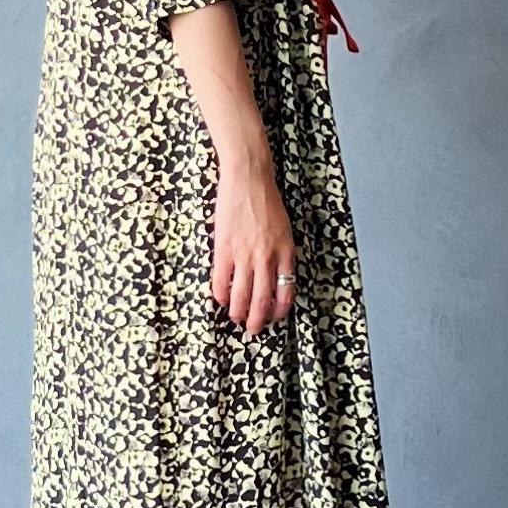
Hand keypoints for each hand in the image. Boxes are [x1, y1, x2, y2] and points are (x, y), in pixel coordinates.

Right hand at [210, 160, 297, 335]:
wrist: (249, 178)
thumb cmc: (267, 200)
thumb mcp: (284, 229)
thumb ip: (282, 253)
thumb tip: (277, 275)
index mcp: (286, 253)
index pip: (286, 292)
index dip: (279, 311)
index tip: (274, 317)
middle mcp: (267, 258)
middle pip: (263, 301)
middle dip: (258, 321)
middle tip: (253, 329)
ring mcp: (245, 255)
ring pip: (241, 297)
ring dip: (238, 313)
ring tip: (236, 318)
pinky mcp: (224, 250)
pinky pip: (221, 282)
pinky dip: (221, 296)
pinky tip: (221, 299)